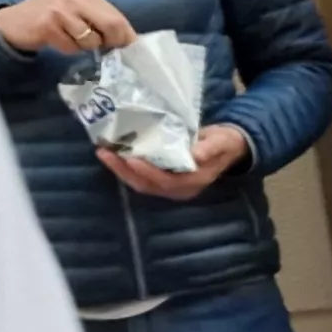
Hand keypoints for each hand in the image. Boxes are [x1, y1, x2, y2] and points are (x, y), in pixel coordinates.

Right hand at [0, 0, 134, 55]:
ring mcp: (61, 9)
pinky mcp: (48, 24)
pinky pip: (71, 47)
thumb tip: (129, 40)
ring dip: (83, 48)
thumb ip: (99, 20)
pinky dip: (67, 50)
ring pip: (91, 40)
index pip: (118, 17)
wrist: (12, 22)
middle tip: (105, 51)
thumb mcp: (77, 12)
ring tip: (69, 39)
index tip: (129, 50)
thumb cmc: (49, 18)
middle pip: (112, 26)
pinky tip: (56, 41)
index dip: (127, 37)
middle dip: (112, 43)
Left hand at [101, 123, 250, 200]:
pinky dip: (126, 169)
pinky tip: (114, 155)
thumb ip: (210, 148)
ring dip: (120, 170)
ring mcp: (170, 186)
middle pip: (147, 185)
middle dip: (124, 171)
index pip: (167, 181)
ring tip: (103, 153)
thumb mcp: (221, 142)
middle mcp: (179, 189)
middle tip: (104, 153)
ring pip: (140, 184)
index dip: (148, 172)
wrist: (228, 148)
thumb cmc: (223, 143)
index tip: (131, 158)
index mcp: (194, 182)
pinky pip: (141, 178)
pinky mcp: (162, 180)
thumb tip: (196, 154)